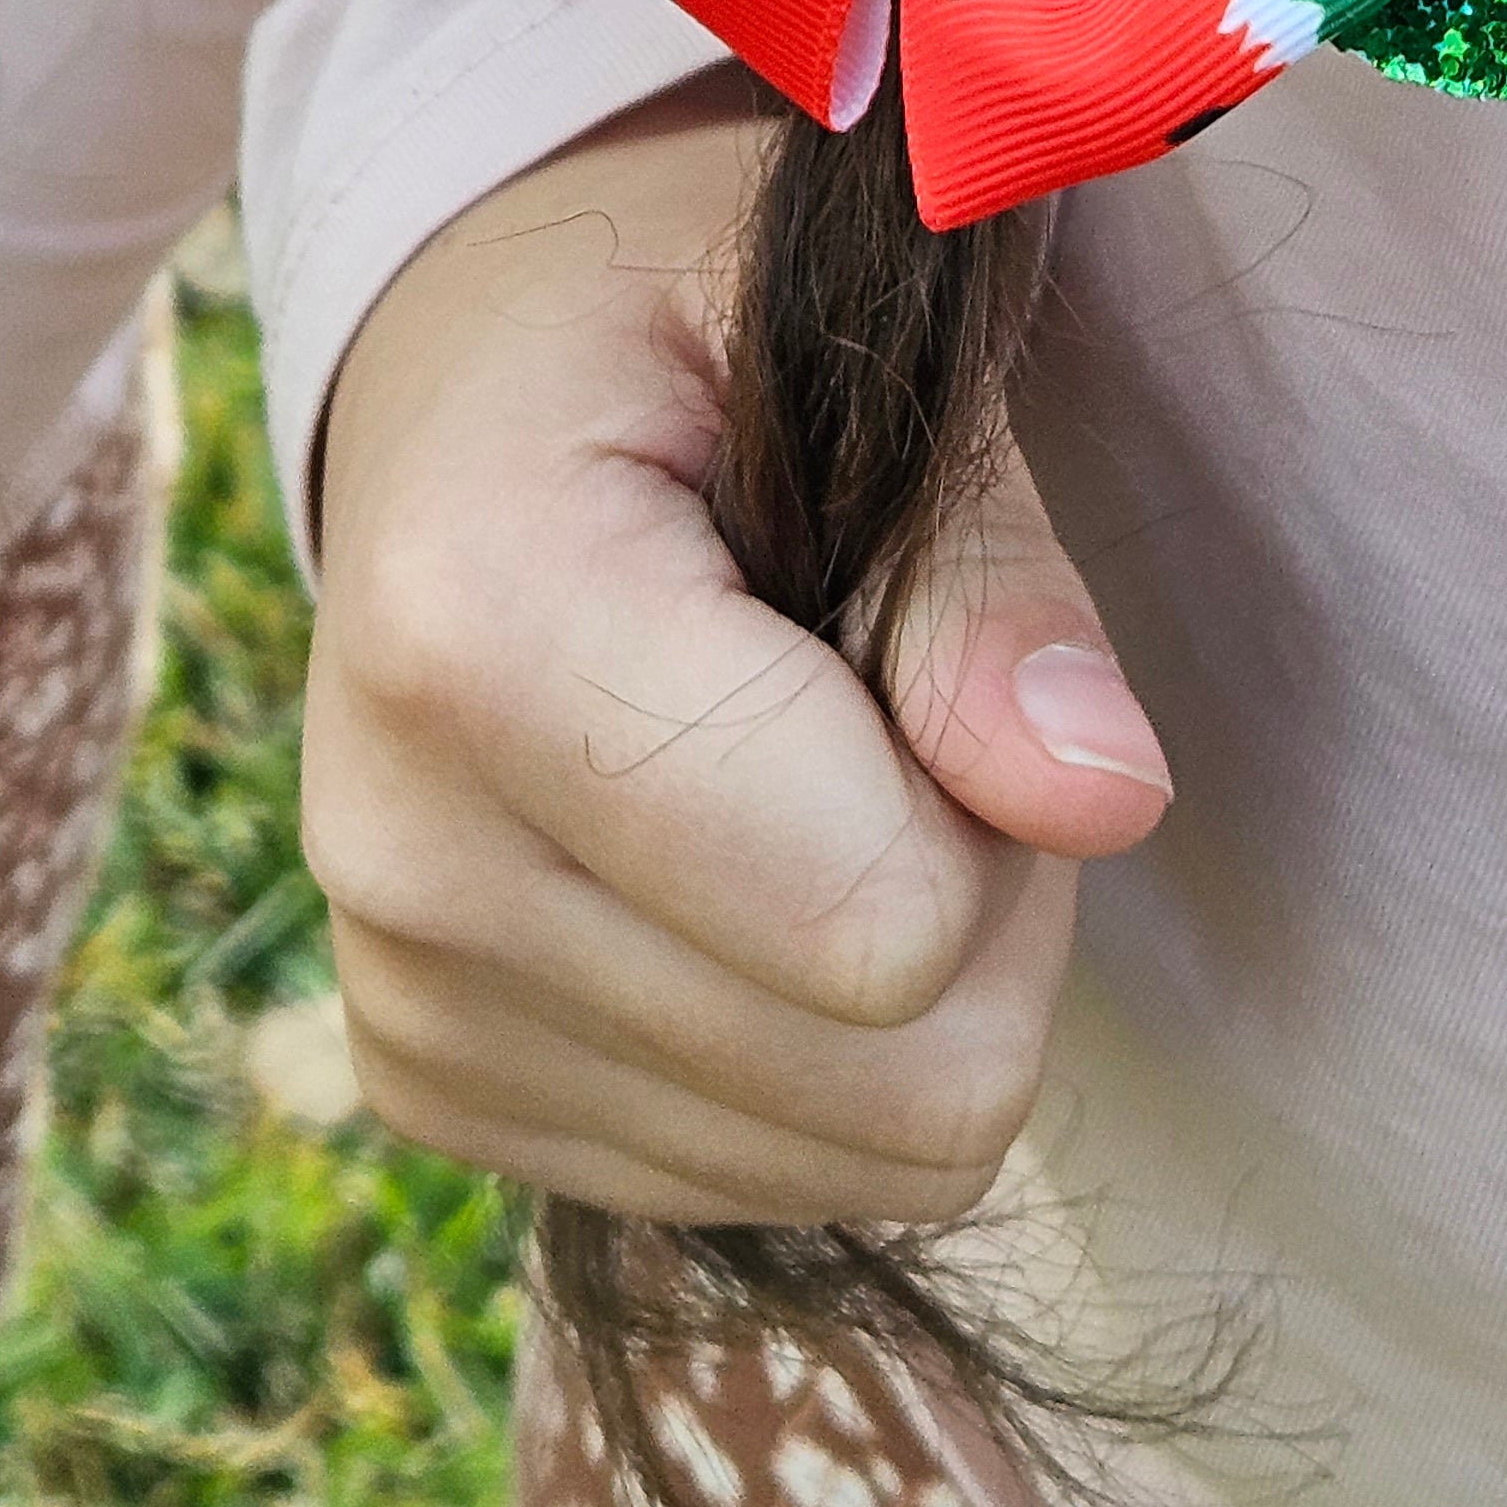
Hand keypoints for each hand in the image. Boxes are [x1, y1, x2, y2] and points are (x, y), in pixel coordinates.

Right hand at [303, 81, 1170, 1226]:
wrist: (465, 378)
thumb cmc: (685, 322)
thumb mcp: (863, 358)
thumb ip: (991, 578)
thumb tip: (1105, 798)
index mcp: (479, 621)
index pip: (882, 926)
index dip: (992, 789)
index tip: (905, 615)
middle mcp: (400, 850)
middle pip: (903, 1082)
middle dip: (980, 896)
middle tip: (886, 693)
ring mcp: (404, 999)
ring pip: (858, 1162)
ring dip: (906, 978)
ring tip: (797, 755)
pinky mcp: (428, 1091)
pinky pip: (768, 1184)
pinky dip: (815, 1042)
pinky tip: (726, 855)